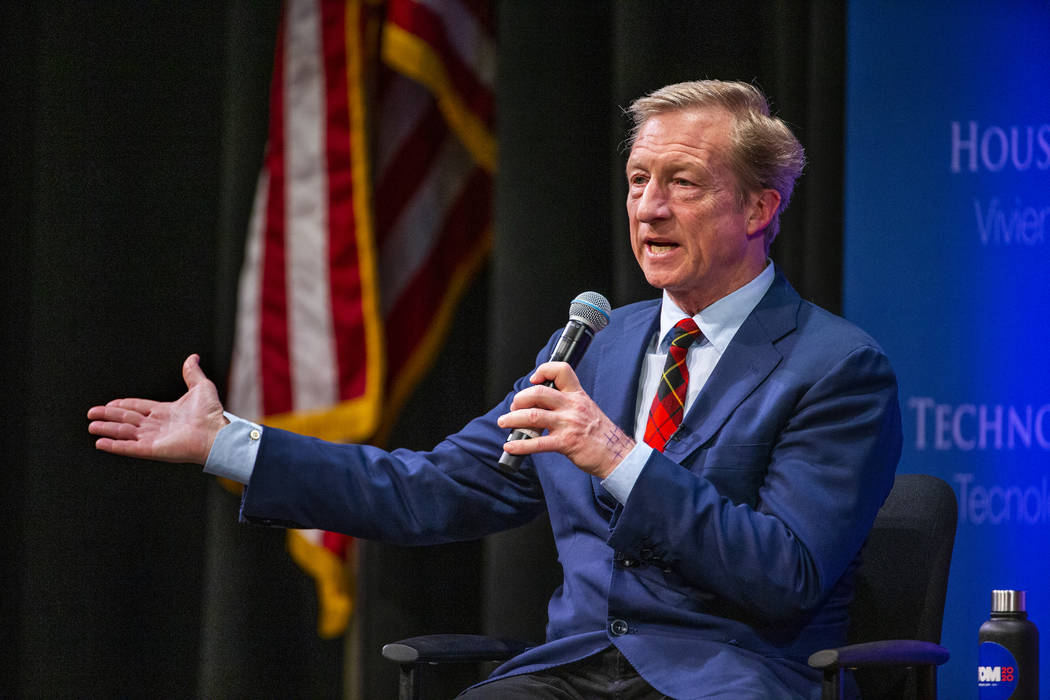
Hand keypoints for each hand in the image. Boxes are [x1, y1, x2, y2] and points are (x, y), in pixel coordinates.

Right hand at [87, 354, 228, 464]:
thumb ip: (192, 373)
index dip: (123, 405)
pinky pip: (128, 447)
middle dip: (109, 416)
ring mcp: (153, 438)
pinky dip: (114, 445)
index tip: (110, 403)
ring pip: (124, 433)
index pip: (139, 408)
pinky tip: (100, 442)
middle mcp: (157, 426)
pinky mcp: (152, 450)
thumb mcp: (201, 387)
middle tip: (91, 414)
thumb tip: (193, 357)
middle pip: (127, 419)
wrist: (216, 433)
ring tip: (91, 426)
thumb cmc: (212, 414)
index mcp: (166, 412)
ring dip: (107, 429)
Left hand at [497, 362, 634, 477]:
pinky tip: (511, 446)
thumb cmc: (600, 434)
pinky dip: (520, 445)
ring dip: (513, 419)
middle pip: (539, 393)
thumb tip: (540, 405)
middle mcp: (572, 406)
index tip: (533, 379)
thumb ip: (567, 404)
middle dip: (520, 399)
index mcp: (577, 395)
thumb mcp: (586, 409)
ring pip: (533, 416)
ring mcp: (568, 424)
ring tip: (504, 423)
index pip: (561, 371)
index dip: (544, 371)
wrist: (616, 454)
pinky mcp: (566, 443)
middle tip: (514, 407)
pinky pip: (538, 443)